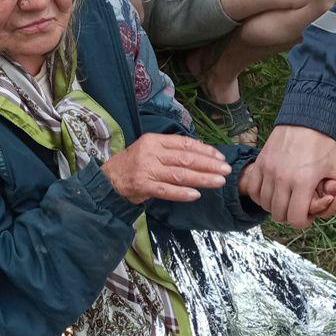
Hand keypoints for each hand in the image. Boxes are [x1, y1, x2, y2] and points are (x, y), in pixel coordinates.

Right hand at [101, 134, 230, 203]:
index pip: (184, 144)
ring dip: (202, 178)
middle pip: (185, 159)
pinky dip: (182, 193)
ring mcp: (147, 170)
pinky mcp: (143, 186)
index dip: (204, 150)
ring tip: (218, 181)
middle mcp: (151, 153)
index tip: (220, 157)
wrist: (108, 180)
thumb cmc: (134, 164)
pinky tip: (196, 194)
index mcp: (154, 140)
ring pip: (180, 174)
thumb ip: (172, 149)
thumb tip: (201, 150)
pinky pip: (166, 191)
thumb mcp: (150, 149)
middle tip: (226, 170)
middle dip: (209, 164)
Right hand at [242, 125, 335, 228]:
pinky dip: (260, 196)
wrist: (305, 119)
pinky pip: (253, 190)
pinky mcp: (260, 164)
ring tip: (285, 200)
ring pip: (265, 204)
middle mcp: (283, 178)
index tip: (307, 217)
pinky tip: (271, 193)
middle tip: (296, 209)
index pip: (296, 218)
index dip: (303, 222)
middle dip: (289, 216)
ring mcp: (268, 171)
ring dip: (275, 206)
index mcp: (303, 181)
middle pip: (279, 214)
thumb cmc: (324, 144)